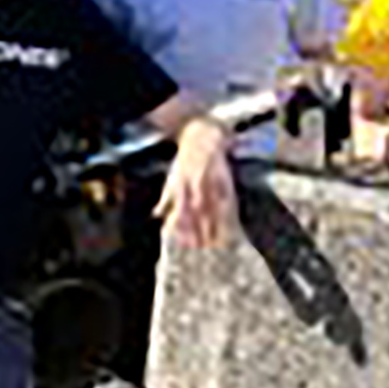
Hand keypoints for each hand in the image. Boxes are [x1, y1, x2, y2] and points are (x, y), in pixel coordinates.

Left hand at [157, 121, 235, 249]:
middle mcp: (194, 186)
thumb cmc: (186, 160)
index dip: (183, 230)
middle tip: (201, 250)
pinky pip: (226, 199)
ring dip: (213, 227)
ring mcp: (210, 183)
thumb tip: (157, 215)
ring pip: (211, 209)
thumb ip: (166, 198)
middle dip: (198, 232)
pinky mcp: (224, 179)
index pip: (181, 213)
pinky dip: (228, 213)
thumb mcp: (173, 178)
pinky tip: (231, 223)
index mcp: (180, 187)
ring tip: (216, 244)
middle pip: (196, 214)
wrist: (201, 137)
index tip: (185, 245)